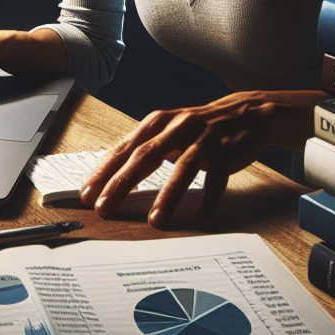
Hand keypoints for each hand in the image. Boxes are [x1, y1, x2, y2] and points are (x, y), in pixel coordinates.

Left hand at [79, 90, 322, 230]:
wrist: (247, 113)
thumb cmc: (199, 128)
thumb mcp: (168, 131)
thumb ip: (143, 149)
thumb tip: (110, 178)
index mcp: (158, 122)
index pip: (124, 149)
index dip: (104, 172)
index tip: (87, 194)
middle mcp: (178, 126)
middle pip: (145, 156)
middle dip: (122, 183)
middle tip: (105, 208)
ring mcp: (203, 138)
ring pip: (182, 168)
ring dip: (168, 196)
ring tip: (155, 221)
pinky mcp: (226, 152)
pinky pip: (217, 178)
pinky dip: (209, 199)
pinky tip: (201, 218)